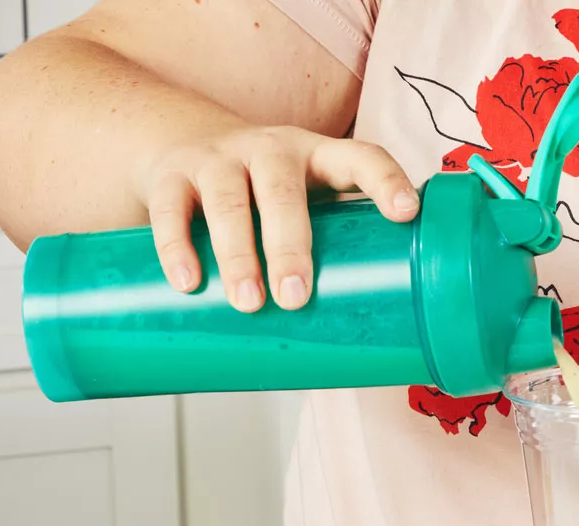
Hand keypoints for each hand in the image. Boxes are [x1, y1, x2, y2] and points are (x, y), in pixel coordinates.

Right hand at [139, 125, 418, 311]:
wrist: (184, 141)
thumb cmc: (267, 191)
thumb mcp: (307, 199)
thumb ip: (337, 246)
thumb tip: (372, 332)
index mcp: (317, 156)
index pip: (359, 157)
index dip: (385, 180)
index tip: (406, 212)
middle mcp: (270, 150)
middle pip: (282, 192)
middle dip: (290, 246)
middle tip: (295, 297)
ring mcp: (218, 159)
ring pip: (227, 203)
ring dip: (237, 255)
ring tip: (248, 303)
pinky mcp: (171, 176)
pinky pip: (172, 211)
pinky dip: (178, 248)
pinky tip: (189, 283)